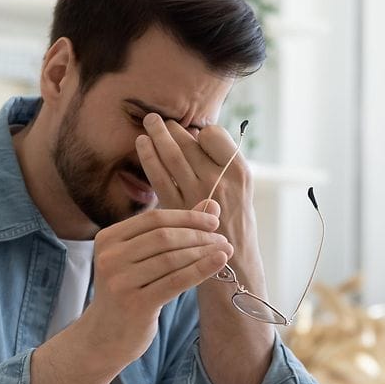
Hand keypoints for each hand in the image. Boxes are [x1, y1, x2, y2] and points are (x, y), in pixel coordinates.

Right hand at [81, 202, 232, 362]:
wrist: (105, 337)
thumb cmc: (129, 292)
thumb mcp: (142, 259)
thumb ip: (173, 231)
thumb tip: (211, 205)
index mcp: (108, 238)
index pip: (154, 219)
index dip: (187, 217)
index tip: (213, 221)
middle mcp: (110, 257)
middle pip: (164, 237)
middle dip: (198, 235)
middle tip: (222, 238)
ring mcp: (120, 282)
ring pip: (172, 258)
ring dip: (203, 252)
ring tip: (224, 251)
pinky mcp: (135, 304)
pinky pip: (176, 281)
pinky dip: (201, 269)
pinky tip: (219, 262)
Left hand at [135, 114, 254, 248]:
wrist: (233, 264)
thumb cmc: (235, 223)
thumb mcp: (242, 190)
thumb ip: (222, 164)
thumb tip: (196, 134)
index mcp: (240, 172)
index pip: (213, 135)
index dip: (201, 131)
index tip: (193, 133)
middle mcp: (220, 181)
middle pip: (189, 143)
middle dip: (171, 128)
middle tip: (158, 119)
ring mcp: (198, 195)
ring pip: (172, 155)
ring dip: (157, 135)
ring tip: (149, 123)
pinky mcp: (177, 209)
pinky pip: (159, 176)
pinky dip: (148, 157)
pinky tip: (142, 145)